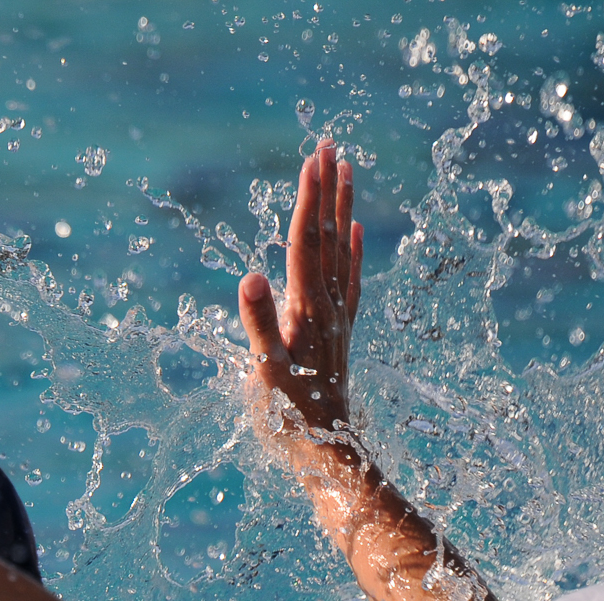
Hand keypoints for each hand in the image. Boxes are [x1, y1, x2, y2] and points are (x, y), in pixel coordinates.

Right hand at [239, 140, 361, 433]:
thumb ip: (258, 325)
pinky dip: (352, 250)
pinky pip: (348, 280)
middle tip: (328, 145)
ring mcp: (336, 318)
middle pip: (326, 236)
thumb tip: (249, 277)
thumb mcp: (265, 375)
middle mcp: (326, 306)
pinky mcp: (338, 332)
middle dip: (326, 190)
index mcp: (306, 310)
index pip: (306, 242)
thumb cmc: (291, 421)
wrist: (329, 453)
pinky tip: (354, 232)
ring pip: (339, 251)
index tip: (312, 157)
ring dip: (340, 208)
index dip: (308, 199)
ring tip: (344, 171)